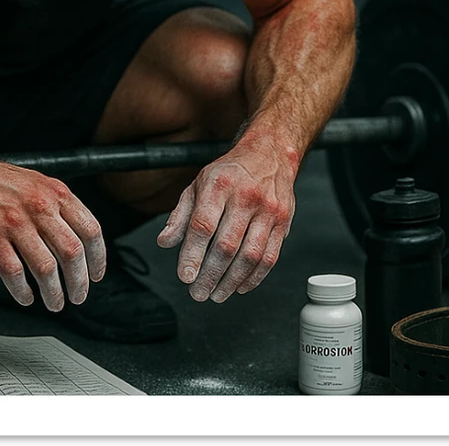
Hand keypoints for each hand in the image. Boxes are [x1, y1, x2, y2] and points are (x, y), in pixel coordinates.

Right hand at [0, 154, 105, 311]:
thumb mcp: (39, 184)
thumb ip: (59, 208)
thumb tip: (79, 241)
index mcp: (56, 194)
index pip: (90, 230)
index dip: (97, 258)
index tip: (95, 275)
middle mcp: (39, 207)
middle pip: (72, 253)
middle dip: (79, 282)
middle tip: (78, 295)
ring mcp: (15, 223)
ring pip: (45, 268)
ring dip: (54, 292)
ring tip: (54, 302)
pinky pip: (14, 273)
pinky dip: (23, 291)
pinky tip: (26, 296)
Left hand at [156, 142, 295, 302]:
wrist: (269, 154)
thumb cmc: (230, 172)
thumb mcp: (198, 184)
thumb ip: (181, 214)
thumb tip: (165, 241)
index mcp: (219, 185)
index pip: (203, 225)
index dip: (192, 254)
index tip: (185, 276)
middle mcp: (245, 196)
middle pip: (226, 245)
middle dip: (210, 275)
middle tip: (198, 292)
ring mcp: (268, 210)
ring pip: (250, 255)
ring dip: (231, 281)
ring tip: (217, 293)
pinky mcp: (284, 222)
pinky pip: (270, 257)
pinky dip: (254, 277)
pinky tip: (240, 286)